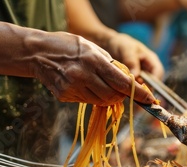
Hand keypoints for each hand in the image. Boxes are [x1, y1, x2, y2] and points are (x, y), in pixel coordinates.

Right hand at [31, 33, 155, 105]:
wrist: (36, 52)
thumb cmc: (67, 46)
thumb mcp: (91, 47)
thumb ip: (109, 63)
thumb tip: (126, 80)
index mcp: (94, 60)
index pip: (123, 82)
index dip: (139, 93)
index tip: (151, 100)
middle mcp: (83, 75)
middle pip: (113, 96)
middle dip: (121, 96)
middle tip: (122, 91)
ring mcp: (72, 87)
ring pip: (100, 101)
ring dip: (107, 97)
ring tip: (100, 84)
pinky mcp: (64, 96)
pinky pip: (86, 101)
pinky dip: (91, 96)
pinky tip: (84, 84)